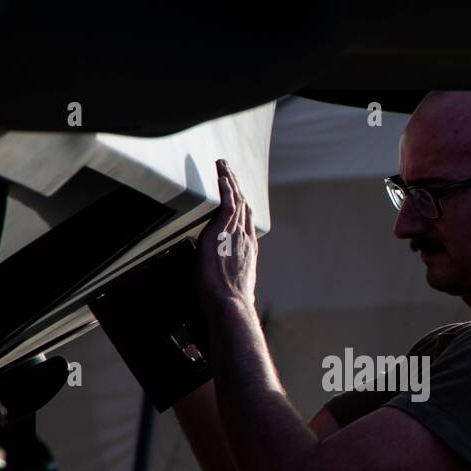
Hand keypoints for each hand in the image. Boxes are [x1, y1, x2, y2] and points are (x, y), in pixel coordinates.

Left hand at [196, 159, 257, 309]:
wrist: (230, 304)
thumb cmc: (232, 305)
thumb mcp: (243, 295)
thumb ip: (244, 290)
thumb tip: (248, 300)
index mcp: (249, 251)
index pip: (247, 222)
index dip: (244, 206)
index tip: (239, 195)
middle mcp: (245, 238)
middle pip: (244, 206)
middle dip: (237, 187)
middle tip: (230, 171)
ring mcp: (235, 233)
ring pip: (236, 199)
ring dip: (230, 180)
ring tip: (223, 164)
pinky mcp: (221, 231)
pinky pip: (227, 202)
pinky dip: (225, 186)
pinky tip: (221, 174)